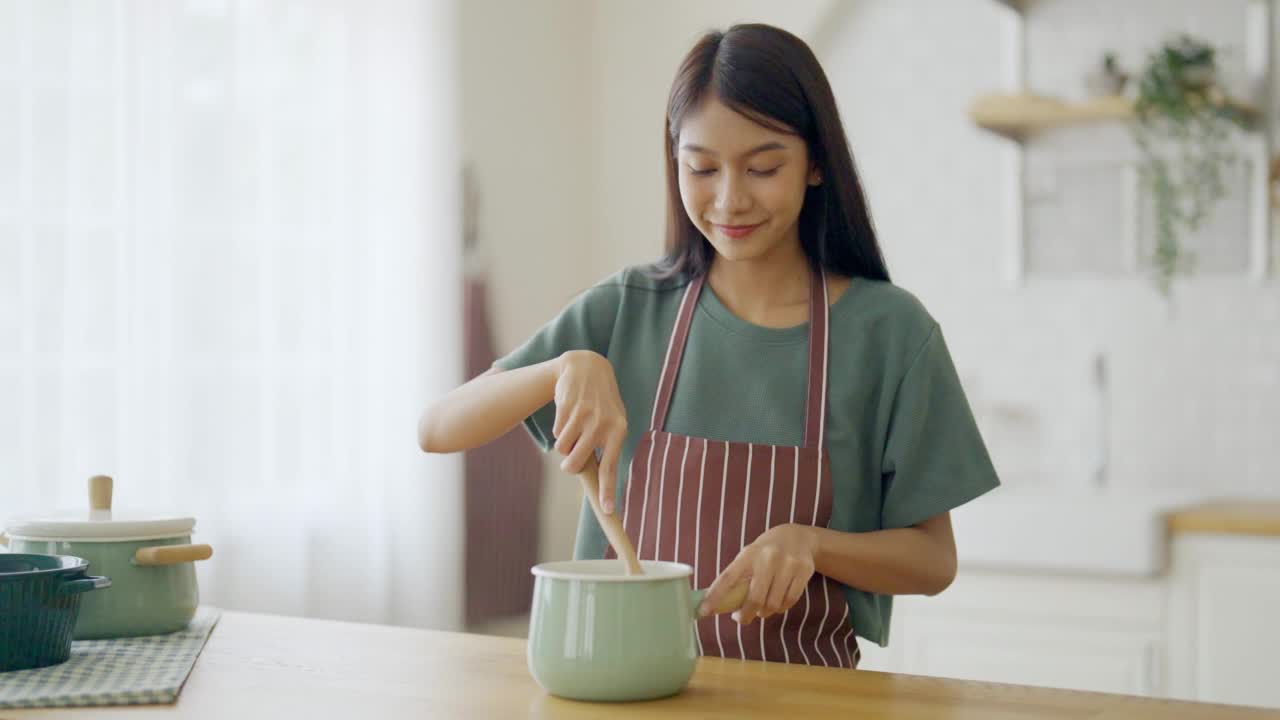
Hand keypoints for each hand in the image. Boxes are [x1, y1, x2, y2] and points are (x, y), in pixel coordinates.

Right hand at [552, 350, 628, 513]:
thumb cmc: (601, 402)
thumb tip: (597, 480)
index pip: (611, 467)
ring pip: (562, 448)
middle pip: (575, 463)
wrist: (588, 366)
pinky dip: (559, 428)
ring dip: (563, 443)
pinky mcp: (568, 406)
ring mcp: (584, 414)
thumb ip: (605, 447)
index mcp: (618, 431)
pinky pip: (556, 432)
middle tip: (568, 461)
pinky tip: (569, 413)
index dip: (608, 491)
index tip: (607, 511)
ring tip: (574, 427)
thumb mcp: (611, 421)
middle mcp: (603, 424)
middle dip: (568, 465)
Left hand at [699, 524, 818, 623]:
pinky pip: (789, 601)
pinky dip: (780, 608)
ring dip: (765, 612)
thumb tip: (718, 604)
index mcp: (748, 554)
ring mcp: (788, 564)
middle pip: (755, 599)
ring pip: (773, 604)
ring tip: (762, 608)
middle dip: (746, 615)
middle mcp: (768, 558)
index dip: (715, 596)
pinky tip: (777, 603)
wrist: (797, 537)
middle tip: (741, 618)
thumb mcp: (749, 556)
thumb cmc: (766, 551)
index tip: (704, 612)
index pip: (728, 578)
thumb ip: (737, 577)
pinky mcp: (803, 571)